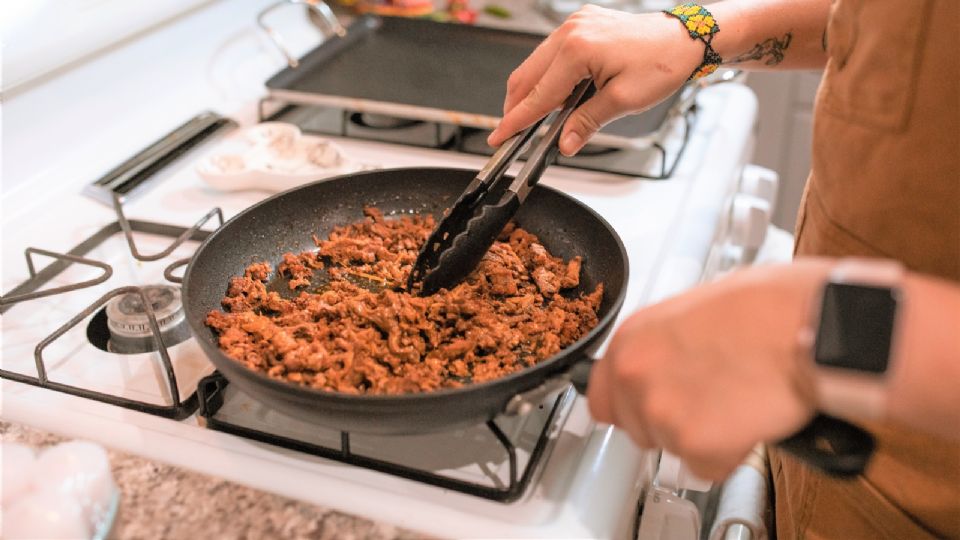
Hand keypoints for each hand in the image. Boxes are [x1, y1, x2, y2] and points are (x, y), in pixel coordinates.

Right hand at [487, 5, 701, 155]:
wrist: (685, 38)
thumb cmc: (662, 63)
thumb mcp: (622, 102)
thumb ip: (586, 122)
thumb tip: (564, 143)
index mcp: (577, 49)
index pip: (537, 95)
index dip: (516, 121)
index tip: (499, 137)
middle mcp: (570, 31)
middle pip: (526, 76)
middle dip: (515, 107)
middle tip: (510, 133)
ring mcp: (574, 24)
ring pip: (535, 64)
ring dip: (531, 92)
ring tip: (533, 119)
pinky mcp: (581, 24)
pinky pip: (550, 53)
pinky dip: (546, 76)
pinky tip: (554, 95)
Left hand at [588, 261, 830, 479]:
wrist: (810, 324)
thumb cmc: (768, 307)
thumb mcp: (697, 309)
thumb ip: (668, 343)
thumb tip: (671, 360)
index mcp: (633, 338)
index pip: (601, 397)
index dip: (631, 406)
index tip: (649, 407)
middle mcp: (636, 375)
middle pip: (638, 429)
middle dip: (673, 422)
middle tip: (712, 400)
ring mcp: (662, 412)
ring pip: (673, 448)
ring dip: (704, 438)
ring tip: (738, 401)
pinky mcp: (696, 444)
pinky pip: (706, 468)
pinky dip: (730, 455)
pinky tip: (749, 421)